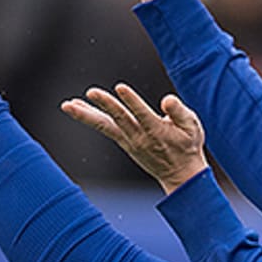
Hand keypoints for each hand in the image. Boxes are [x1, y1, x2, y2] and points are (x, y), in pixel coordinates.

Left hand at [62, 84, 207, 193]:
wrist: (181, 174)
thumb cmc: (189, 145)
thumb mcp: (193, 127)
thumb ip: (180, 112)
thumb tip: (166, 100)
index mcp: (157, 131)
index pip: (142, 114)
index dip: (132, 101)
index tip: (120, 88)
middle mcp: (140, 137)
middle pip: (119, 118)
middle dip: (105, 105)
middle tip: (91, 92)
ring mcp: (129, 140)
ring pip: (105, 125)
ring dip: (85, 115)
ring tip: (67, 105)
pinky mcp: (124, 141)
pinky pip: (104, 128)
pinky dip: (89, 117)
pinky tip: (75, 106)